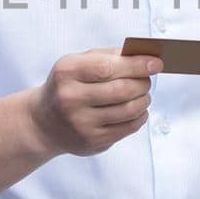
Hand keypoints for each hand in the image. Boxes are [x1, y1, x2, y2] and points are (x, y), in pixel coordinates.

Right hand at [30, 47, 160, 157]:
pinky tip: (138, 110)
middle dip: (143, 83)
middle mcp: (70, 99)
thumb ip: (108, 56)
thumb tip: (145, 57)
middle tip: (147, 80)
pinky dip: (140, 116)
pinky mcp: (92, 141)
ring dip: (144, 100)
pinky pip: (128, 128)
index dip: (136, 65)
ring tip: (143, 94)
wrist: (43, 123)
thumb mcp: (77, 64)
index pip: (108, 67)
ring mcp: (81, 123)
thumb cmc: (67, 86)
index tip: (156, 63)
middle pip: (121, 90)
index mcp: (66, 73)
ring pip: (128, 110)